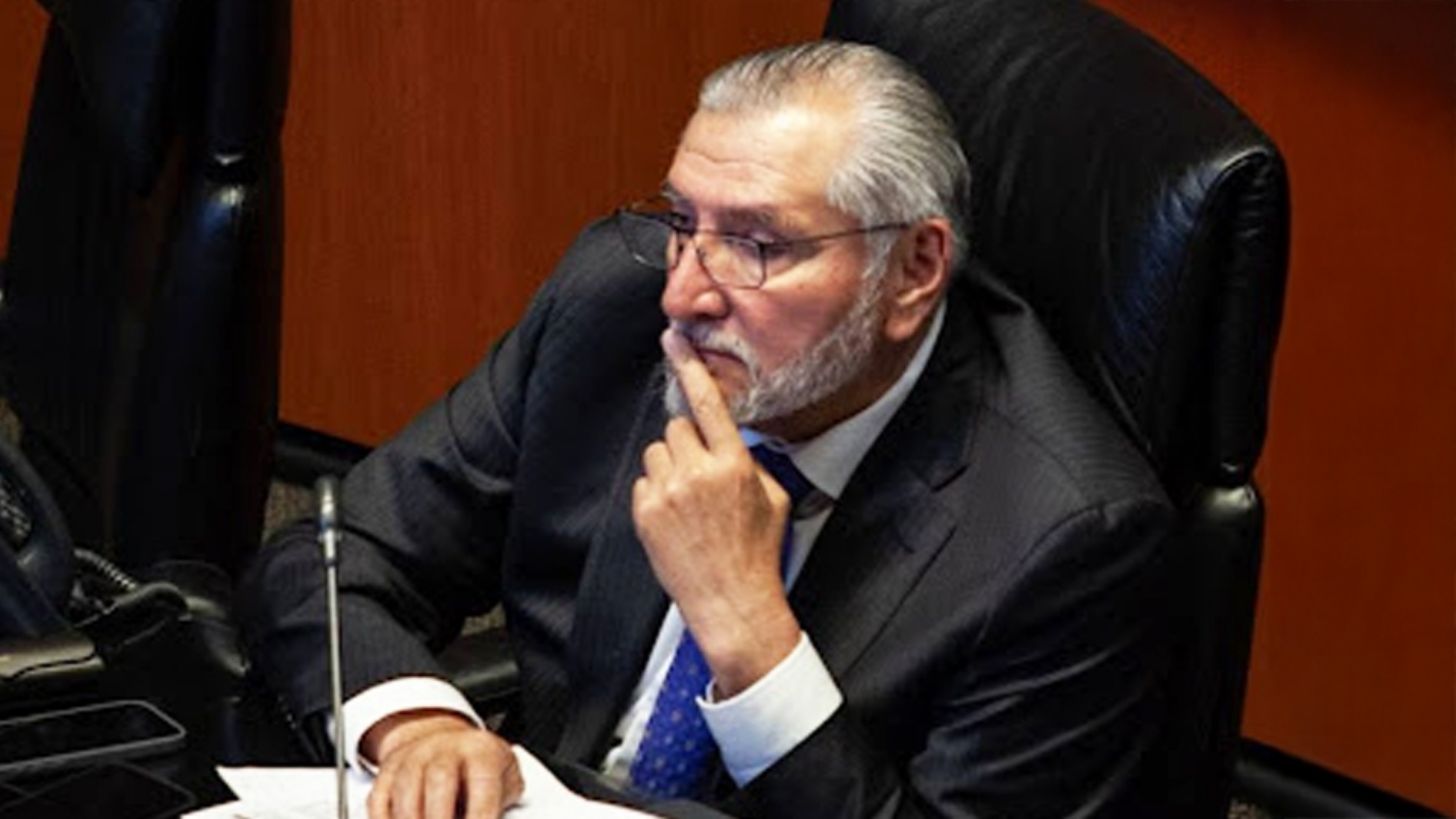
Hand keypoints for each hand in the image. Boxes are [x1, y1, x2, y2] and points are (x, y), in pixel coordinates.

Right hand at [362, 710, 522, 818]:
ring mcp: (413, 758)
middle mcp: (445, 750)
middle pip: (439, 780)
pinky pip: (379, 802)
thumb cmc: (479, 767)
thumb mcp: (505, 778)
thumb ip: (503, 802)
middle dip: (440, 818)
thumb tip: (505, 818)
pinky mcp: (388, 772)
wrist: (446, 740)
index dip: (480, 815)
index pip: (483, 784)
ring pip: (405, 794)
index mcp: (481, 752)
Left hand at [632, 329, 801, 696]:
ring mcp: (667, 494)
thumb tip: (734, 441)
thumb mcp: (774, 499)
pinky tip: (676, 517)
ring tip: (690, 499)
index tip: (673, 340)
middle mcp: (697, 474)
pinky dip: (658, 492)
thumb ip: (751, 461)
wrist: (731, 602)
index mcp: (733, 464)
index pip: (708, 403)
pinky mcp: (646, 513)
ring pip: (658, 452)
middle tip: (703, 473)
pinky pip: (645, 481)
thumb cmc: (756, 553)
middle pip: (678, 428)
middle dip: (690, 443)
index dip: (689, 367)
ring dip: (672, 466)